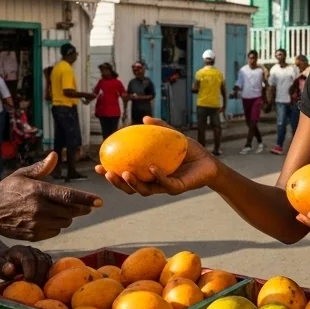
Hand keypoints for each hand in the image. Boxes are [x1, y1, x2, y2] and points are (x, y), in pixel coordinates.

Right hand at [0, 153, 101, 238]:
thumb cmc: (6, 190)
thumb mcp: (21, 175)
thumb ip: (41, 168)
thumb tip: (55, 156)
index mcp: (37, 191)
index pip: (68, 196)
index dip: (86, 199)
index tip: (99, 201)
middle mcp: (38, 208)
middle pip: (70, 211)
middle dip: (80, 208)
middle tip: (84, 206)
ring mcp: (36, 224)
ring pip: (65, 222)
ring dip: (67, 217)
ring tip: (60, 210)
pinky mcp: (34, 235)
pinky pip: (55, 231)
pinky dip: (56, 226)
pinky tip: (48, 219)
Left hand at [0, 245, 52, 285]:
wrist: (7, 259)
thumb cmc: (2, 264)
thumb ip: (1, 267)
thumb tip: (11, 269)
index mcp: (19, 250)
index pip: (28, 259)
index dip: (30, 272)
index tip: (27, 283)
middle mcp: (32, 250)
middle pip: (41, 261)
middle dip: (38, 276)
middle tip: (34, 288)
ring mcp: (40, 254)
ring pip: (47, 264)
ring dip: (44, 277)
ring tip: (38, 287)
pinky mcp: (45, 259)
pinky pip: (50, 266)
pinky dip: (48, 275)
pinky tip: (42, 284)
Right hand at [95, 117, 217, 196]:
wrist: (210, 162)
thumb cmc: (190, 152)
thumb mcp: (172, 137)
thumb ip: (159, 128)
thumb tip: (144, 118)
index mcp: (147, 173)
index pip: (126, 175)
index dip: (112, 173)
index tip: (99, 165)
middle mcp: (154, 183)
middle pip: (130, 187)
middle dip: (117, 182)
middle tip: (106, 172)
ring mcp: (165, 187)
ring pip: (145, 190)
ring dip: (133, 183)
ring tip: (124, 173)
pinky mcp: (178, 188)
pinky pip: (165, 184)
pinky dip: (157, 176)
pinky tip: (151, 168)